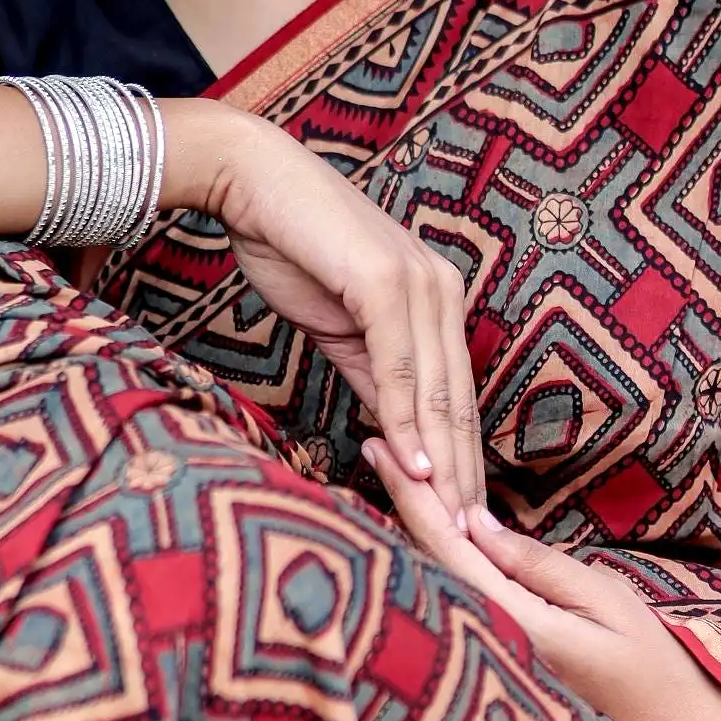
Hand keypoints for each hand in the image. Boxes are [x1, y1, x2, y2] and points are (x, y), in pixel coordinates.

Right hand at [162, 99, 484, 525]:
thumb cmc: (292, 248)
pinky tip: (413, 466)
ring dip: (443, 463)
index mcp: (438, 302)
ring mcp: (420, 285)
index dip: (461, 459)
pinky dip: (408, 419)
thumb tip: (399, 436)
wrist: (251, 181)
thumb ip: (376, 378)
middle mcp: (443, 292)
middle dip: (463, 476)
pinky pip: (402, 365)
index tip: (463, 515)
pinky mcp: (386, 282)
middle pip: (458, 402)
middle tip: (468, 539)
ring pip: (438, 391)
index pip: (456, 396)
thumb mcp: (342, 329)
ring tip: (449, 520)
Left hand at [360, 446, 720, 720]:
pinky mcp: (494, 662)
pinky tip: (420, 538)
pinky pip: (452, 602)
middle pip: (425, 564)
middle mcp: (488, 643)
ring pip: (433, 583)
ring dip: (409, 532)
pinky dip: (433, 564)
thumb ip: (536, 565)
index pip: (446, 548)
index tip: (382, 449)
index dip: (411, 496)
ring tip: (386, 479)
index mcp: (514, 623)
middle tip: (373, 446)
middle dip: (398, 504)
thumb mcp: (604, 598)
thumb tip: (473, 524)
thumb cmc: (647, 662)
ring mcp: (487, 657)